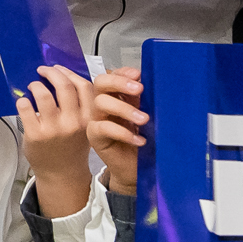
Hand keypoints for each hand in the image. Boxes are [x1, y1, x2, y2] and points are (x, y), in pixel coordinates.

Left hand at [15, 67, 96, 217]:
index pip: (84, 86)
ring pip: (44, 94)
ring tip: (33, 86)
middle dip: (51, 73)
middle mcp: (74, 123)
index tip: (59, 68)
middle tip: (43, 71)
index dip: (69, 73)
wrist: (61, 173)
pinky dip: (23, 100)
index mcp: (89, 118)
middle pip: (64, 86)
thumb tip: (63, 77)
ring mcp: (54, 129)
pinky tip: (25, 102)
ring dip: (36, 85)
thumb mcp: (86, 126)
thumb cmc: (72, 146)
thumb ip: (81, 105)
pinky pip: (26, 108)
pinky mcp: (36, 135)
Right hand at [85, 68, 147, 195]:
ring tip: (144, 120)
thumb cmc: (142, 141)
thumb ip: (144, 99)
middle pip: (100, 83)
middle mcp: (104, 105)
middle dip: (119, 82)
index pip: (112, 75)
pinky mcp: (94, 137)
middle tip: (139, 90)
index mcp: (116, 96)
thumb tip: (148, 82)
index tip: (139, 75)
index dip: (123, 73)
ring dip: (124, 109)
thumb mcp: (147, 115)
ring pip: (100, 103)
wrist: (136, 167)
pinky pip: (103, 128)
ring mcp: (97, 120)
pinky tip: (139, 140)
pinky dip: (123, 132)